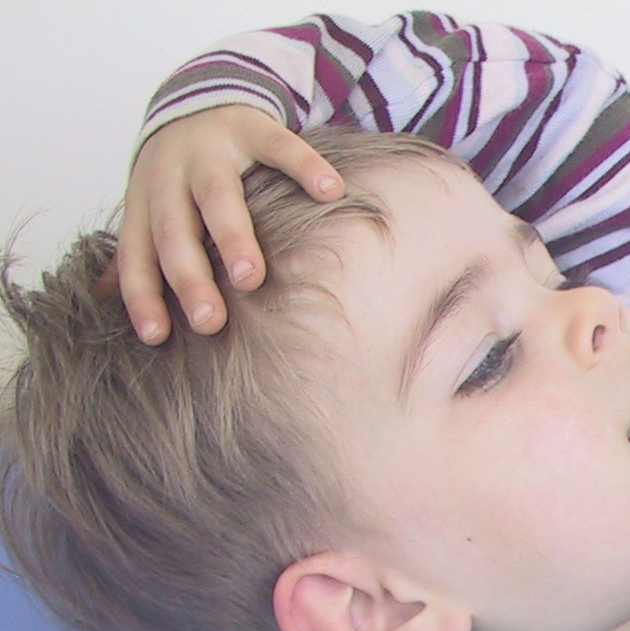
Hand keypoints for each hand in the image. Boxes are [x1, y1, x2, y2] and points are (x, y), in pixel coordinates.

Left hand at [94, 105, 345, 344]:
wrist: (197, 97)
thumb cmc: (178, 176)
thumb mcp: (152, 208)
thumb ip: (140, 252)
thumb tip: (102, 300)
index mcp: (146, 203)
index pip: (137, 254)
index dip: (142, 294)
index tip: (156, 337)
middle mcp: (170, 176)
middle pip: (174, 230)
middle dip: (189, 276)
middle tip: (209, 320)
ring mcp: (210, 150)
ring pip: (216, 194)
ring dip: (232, 236)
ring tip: (251, 278)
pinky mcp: (251, 127)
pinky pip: (280, 147)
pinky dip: (305, 169)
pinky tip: (330, 193)